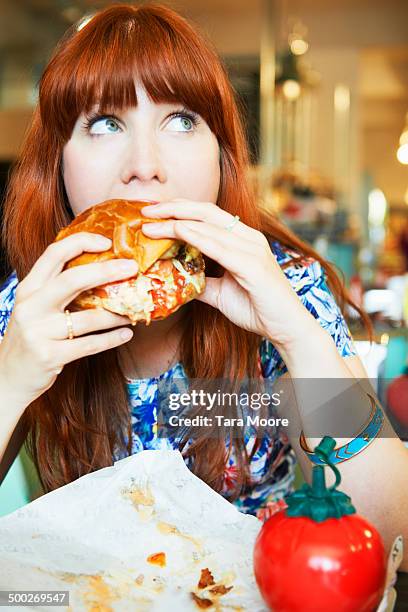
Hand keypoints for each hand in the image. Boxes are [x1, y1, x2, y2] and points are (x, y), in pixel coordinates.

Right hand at [0, 232, 137, 408]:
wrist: (8, 377)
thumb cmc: (30, 337)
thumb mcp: (35, 308)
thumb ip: (57, 290)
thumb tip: (102, 271)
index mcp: (29, 288)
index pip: (54, 253)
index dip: (81, 242)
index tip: (107, 242)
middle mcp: (31, 306)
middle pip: (73, 279)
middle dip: (106, 270)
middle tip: (132, 267)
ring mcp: (39, 332)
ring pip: (89, 318)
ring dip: (117, 314)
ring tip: (134, 311)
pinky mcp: (50, 356)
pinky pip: (89, 345)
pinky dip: (112, 339)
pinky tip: (126, 334)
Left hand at [141, 199, 311, 346]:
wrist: (286, 328)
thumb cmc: (258, 309)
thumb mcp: (220, 293)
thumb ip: (200, 282)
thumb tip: (175, 280)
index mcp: (244, 240)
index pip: (208, 216)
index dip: (180, 210)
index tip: (153, 214)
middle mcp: (249, 238)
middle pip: (206, 211)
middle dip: (173, 208)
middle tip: (146, 210)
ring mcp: (252, 249)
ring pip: (208, 226)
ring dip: (175, 222)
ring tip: (150, 225)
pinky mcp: (253, 265)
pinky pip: (218, 246)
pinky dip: (194, 237)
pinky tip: (175, 233)